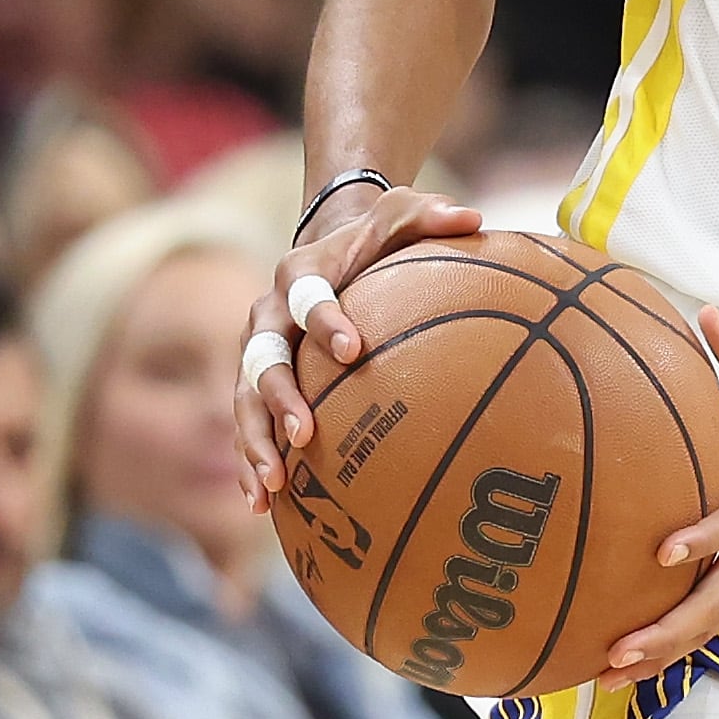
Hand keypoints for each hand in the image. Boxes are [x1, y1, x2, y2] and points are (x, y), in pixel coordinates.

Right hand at [238, 185, 482, 508]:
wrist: (329, 247)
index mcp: (300, 274)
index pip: (310, 299)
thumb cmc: (376, 237)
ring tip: (272, 485)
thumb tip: (473, 217)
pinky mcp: (254, 383)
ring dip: (255, 444)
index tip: (353, 350)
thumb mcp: (401, 214)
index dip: (327, 323)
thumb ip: (429, 215)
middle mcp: (267, 316)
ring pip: (245, 402)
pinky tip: (262, 504)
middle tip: (306, 434)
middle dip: (280, 399)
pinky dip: (250, 461)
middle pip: (264, 360)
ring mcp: (256, 352)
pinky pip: (247, 425)